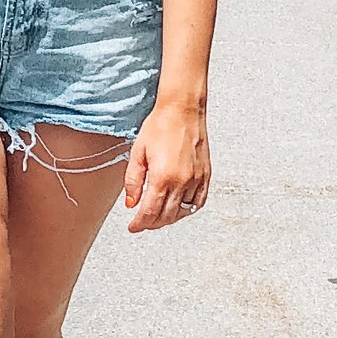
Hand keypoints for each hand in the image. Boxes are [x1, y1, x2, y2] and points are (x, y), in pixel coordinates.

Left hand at [123, 96, 210, 231]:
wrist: (182, 110)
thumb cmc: (160, 126)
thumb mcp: (138, 153)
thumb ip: (133, 181)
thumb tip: (131, 203)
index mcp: (162, 176)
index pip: (149, 212)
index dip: (139, 224)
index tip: (133, 227)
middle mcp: (182, 181)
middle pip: (166, 216)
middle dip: (151, 223)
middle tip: (142, 222)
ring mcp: (196, 179)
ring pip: (183, 212)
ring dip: (168, 219)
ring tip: (158, 216)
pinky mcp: (205, 175)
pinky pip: (198, 202)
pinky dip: (188, 210)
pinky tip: (179, 208)